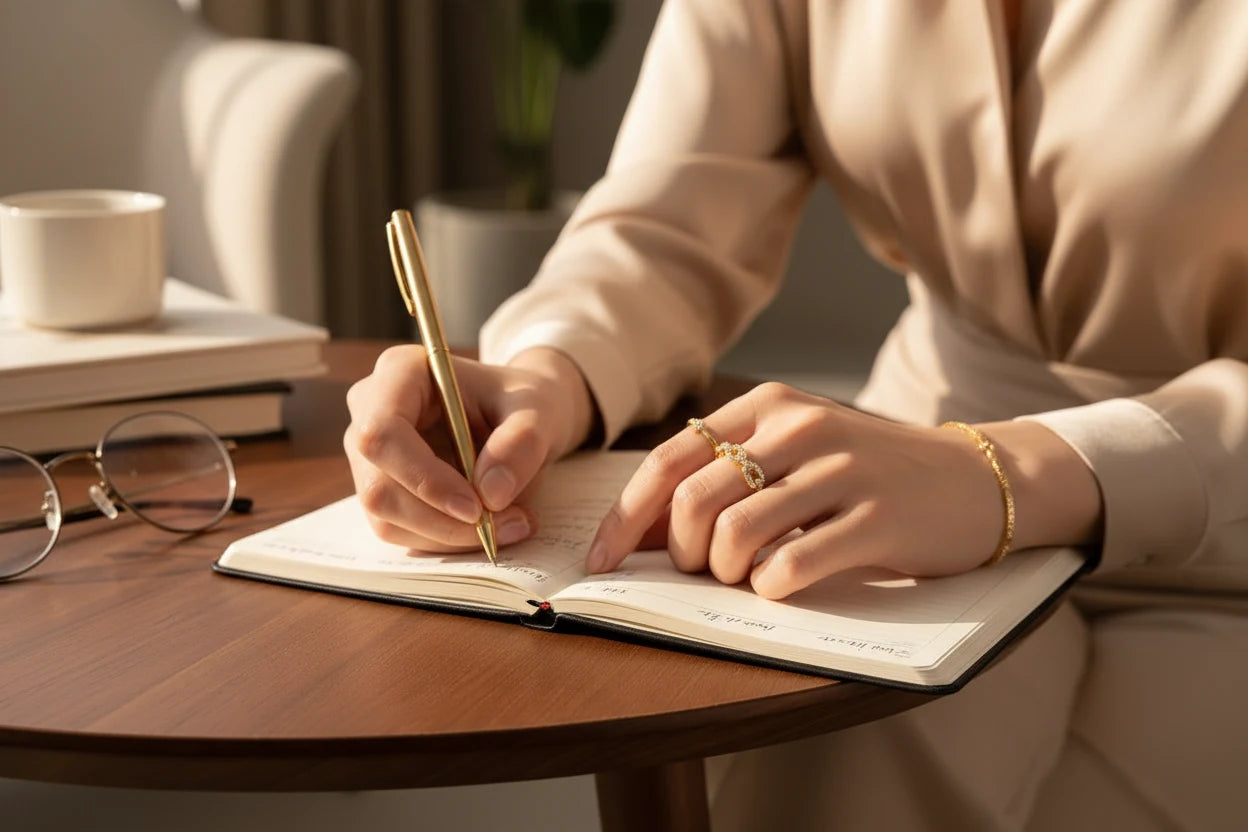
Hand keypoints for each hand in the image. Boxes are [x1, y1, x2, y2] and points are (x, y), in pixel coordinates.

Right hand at [345, 345, 594, 551]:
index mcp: (400, 372)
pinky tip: (489, 527)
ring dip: (448, 536)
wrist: (518, 414)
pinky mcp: (382, 488)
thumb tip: (491, 495)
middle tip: (505, 524)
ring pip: (387, 518)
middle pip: (379, 486)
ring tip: (511, 524)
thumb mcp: (538, 410)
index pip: (382, 434)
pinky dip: (446, 540)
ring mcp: (370, 455)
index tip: (477, 507)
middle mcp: (370, 410)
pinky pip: (400, 531)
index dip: (424, 478)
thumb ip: (522, 442)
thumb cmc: (521, 401)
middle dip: (441, 520)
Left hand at [585, 382, 1100, 599]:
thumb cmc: (872, 472)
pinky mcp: (878, 519)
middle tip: (706, 569)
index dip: (627, 516)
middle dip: (682, 552)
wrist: (978, 478)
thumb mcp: (800, 449)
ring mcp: (842, 470)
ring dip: (726, 571)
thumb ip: (732, 473)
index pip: (671, 459)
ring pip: (736, 532)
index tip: (603, 560)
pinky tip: (784, 584)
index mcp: (769, 405)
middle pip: (694, 499)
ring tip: (749, 575)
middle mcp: (800, 427)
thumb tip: (649, 528)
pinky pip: (792, 564)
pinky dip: (771, 587)